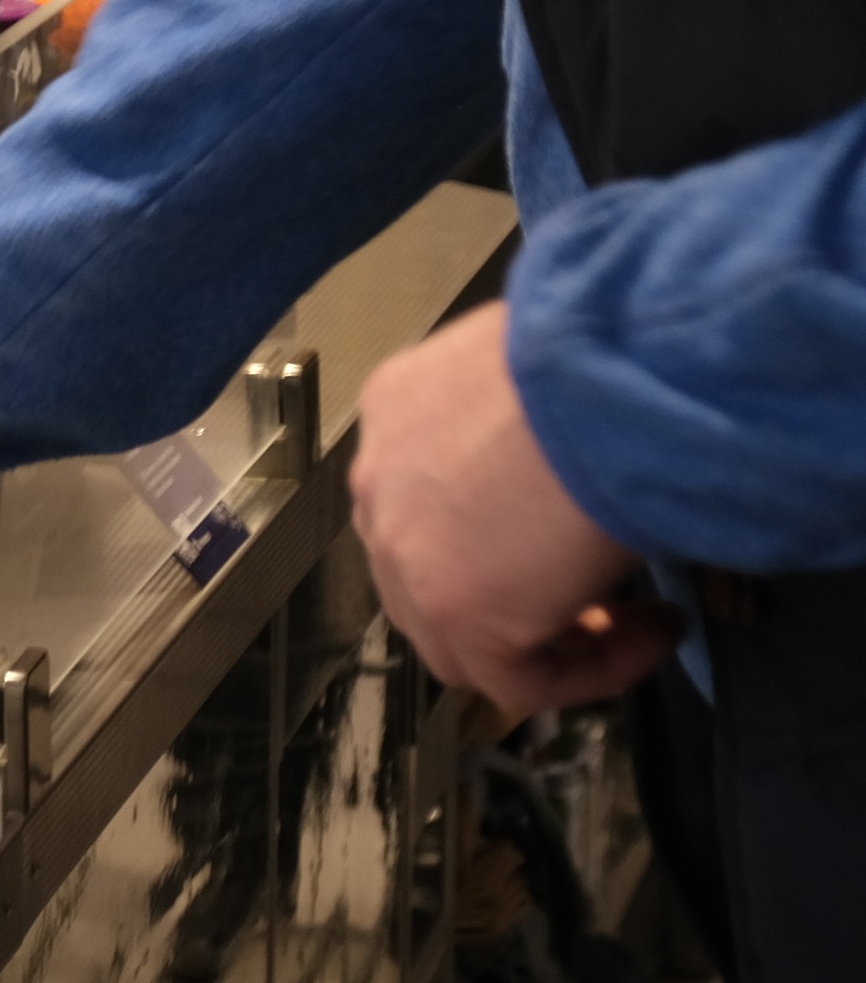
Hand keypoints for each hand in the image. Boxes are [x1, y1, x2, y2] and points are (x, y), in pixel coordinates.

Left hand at [352, 303, 677, 709]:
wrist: (594, 379)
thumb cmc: (588, 356)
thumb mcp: (545, 372)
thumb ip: (536, 415)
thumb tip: (582, 440)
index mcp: (395, 413)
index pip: (427, 497)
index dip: (497, 531)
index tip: (577, 527)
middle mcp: (379, 483)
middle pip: (427, 570)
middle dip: (509, 593)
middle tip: (598, 590)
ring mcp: (403, 554)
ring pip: (459, 637)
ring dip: (548, 639)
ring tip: (636, 619)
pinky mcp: (454, 615)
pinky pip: (518, 680)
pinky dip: (590, 670)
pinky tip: (656, 631)